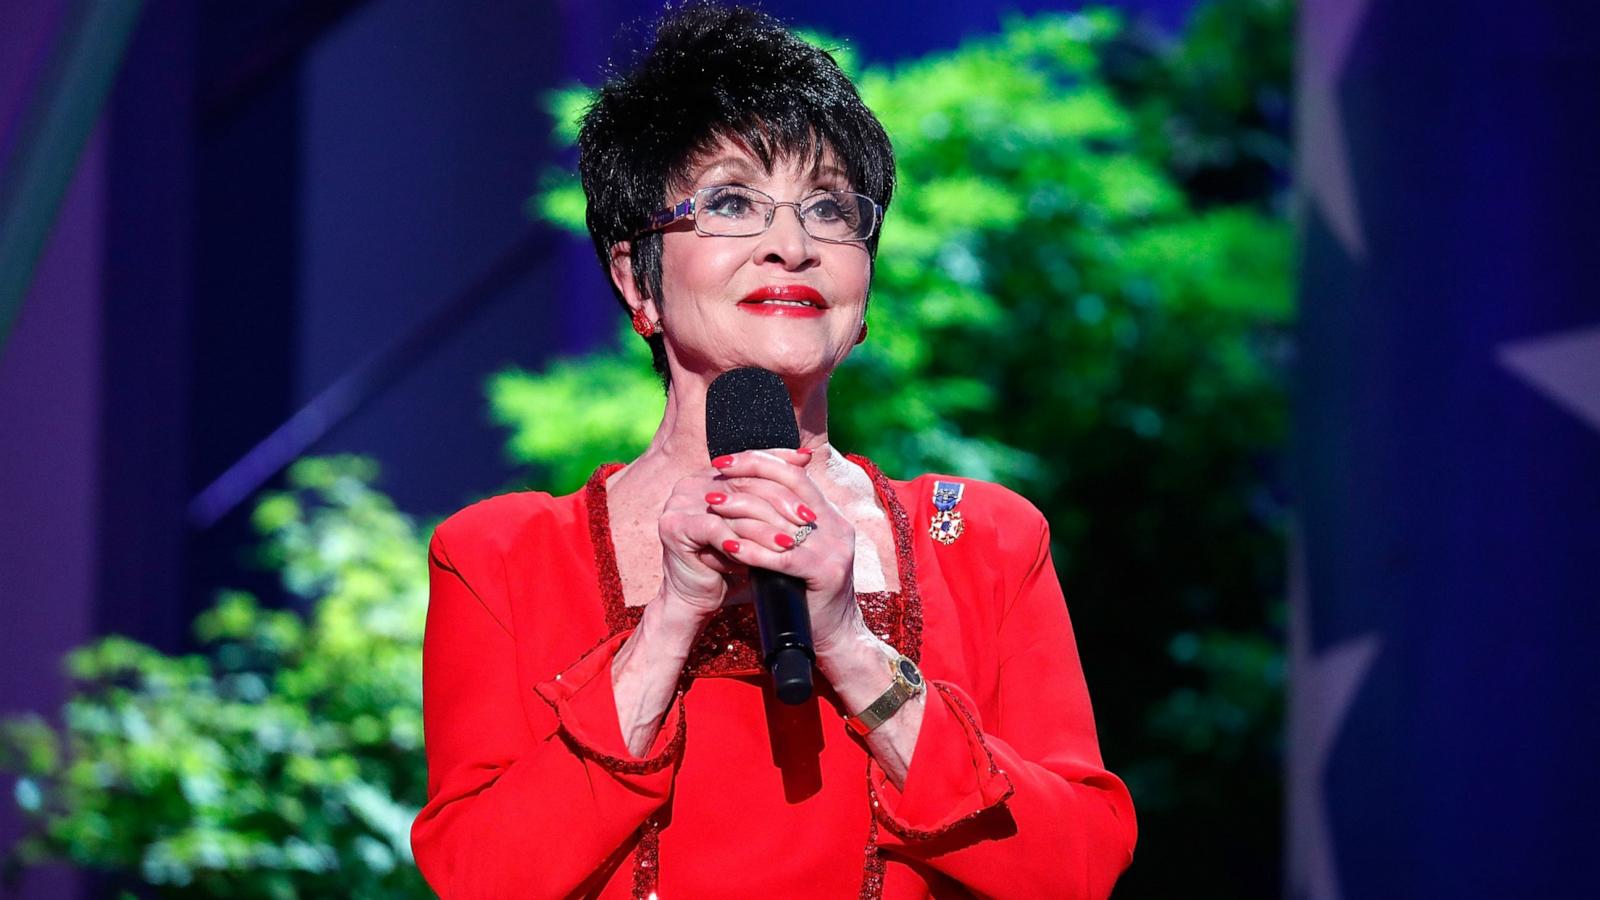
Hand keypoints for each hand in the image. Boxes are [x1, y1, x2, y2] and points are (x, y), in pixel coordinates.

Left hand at [699, 448, 865, 655]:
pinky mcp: (827, 573)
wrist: (834, 636)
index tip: (724, 461)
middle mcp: (837, 526)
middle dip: (746, 479)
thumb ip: (778, 523)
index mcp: (830, 515)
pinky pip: (784, 556)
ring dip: (742, 512)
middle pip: (789, 486)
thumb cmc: (805, 593)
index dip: (758, 461)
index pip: (794, 473)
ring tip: (713, 508)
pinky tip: (729, 546)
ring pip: (782, 519)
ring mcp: (835, 549)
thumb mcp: (794, 550)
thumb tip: (739, 493)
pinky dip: (753, 550)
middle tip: (713, 480)